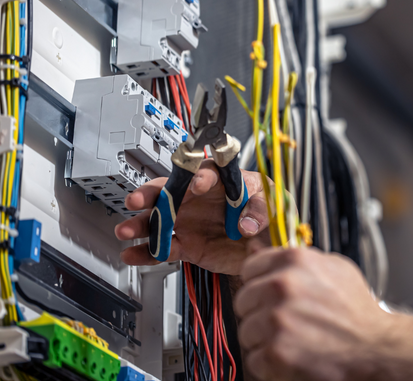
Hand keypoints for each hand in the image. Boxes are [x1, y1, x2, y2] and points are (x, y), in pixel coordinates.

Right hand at [114, 160, 270, 274]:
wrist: (266, 244)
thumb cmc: (268, 213)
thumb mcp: (272, 204)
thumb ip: (259, 210)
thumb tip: (246, 223)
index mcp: (221, 181)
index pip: (206, 172)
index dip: (200, 177)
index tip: (197, 184)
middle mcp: (199, 199)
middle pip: (170, 191)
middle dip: (151, 194)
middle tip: (137, 200)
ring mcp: (190, 222)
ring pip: (160, 220)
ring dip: (141, 225)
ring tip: (125, 230)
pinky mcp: (188, 245)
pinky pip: (164, 248)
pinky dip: (147, 252)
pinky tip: (132, 254)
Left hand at [235, 246, 390, 380]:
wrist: (376, 346)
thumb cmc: (355, 308)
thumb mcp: (332, 267)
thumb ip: (293, 257)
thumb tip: (255, 245)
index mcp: (294, 260)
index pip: (249, 268)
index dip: (259, 283)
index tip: (269, 294)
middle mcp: (282, 285)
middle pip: (243, 300)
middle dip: (259, 312)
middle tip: (283, 321)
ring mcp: (278, 319)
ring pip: (245, 330)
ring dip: (263, 339)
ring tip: (291, 339)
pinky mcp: (277, 352)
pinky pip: (253, 359)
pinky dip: (269, 363)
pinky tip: (291, 356)